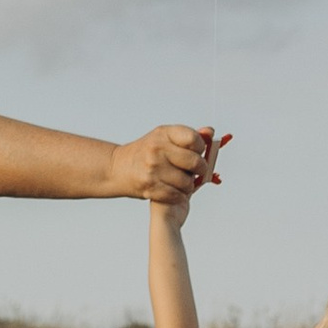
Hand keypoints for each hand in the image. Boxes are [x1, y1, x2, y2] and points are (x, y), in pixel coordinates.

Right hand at [112, 123, 230, 203]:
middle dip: (200, 169)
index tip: (198, 152)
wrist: (117, 168)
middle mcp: (157, 149)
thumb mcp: (164, 137)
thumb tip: (211, 132)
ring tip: (183, 181)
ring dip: (189, 185)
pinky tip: (176, 191)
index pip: (194, 139)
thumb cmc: (145, 152)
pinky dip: (180, 196)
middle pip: (195, 162)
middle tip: (196, 171)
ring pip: (188, 182)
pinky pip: (177, 195)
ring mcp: (153, 169)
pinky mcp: (150, 187)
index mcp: (163, 133)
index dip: (201, 148)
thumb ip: (188, 136)